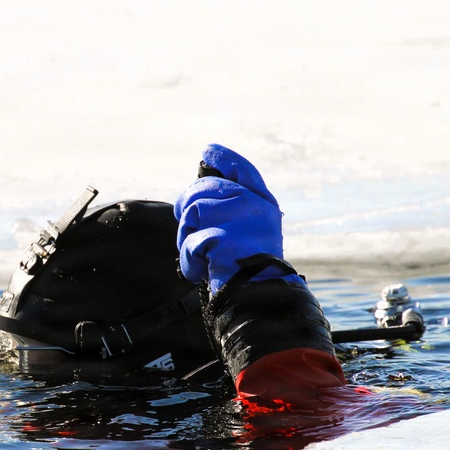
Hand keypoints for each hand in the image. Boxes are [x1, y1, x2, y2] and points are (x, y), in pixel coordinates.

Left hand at [174, 144, 291, 293]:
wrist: (261, 298)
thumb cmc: (251, 269)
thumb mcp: (252, 232)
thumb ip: (234, 209)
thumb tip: (194, 195)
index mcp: (262, 202)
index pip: (240, 169)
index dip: (222, 158)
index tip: (208, 152)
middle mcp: (252, 204)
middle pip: (201, 189)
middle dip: (188, 210)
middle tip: (192, 232)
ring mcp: (238, 219)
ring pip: (191, 213)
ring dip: (187, 238)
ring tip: (204, 257)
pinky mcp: (222, 238)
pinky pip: (190, 242)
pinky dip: (190, 261)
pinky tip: (204, 270)